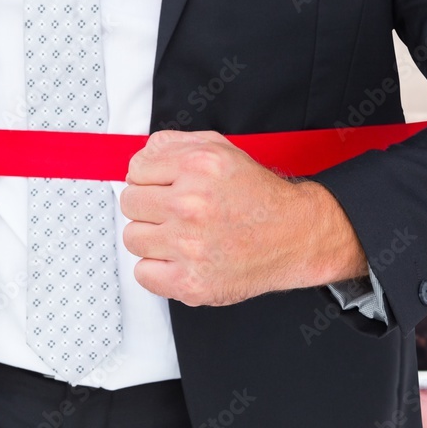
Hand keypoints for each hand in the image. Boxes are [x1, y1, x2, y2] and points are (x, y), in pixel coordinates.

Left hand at [120, 130, 366, 306]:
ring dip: (151, 238)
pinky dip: (156, 269)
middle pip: (130, 203)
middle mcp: (192, 205)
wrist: (296, 237)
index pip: (135, 170)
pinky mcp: (190, 282)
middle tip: (173, 214)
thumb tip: (141, 157)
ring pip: (132, 238)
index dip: (148, 180)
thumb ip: (176, 145)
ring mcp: (189, 246)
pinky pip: (142, 273)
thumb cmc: (259, 198)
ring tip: (178, 237)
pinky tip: (179, 259)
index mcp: (198, 167)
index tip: (163, 189)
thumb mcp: (222, 150)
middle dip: (149, 207)